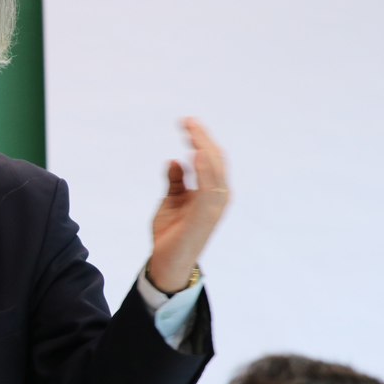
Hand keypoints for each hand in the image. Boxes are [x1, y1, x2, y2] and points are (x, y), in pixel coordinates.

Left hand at [149, 118, 229, 291]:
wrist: (166, 263)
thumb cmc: (172, 233)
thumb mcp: (171, 201)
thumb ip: (176, 181)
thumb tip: (174, 159)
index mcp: (211, 192)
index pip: (211, 159)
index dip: (201, 139)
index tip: (187, 123)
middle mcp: (217, 198)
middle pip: (215, 160)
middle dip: (202, 139)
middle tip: (187, 120)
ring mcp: (213, 208)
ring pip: (214, 172)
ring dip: (203, 149)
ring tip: (191, 132)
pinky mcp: (204, 219)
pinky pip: (208, 191)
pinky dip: (204, 172)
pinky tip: (195, 155)